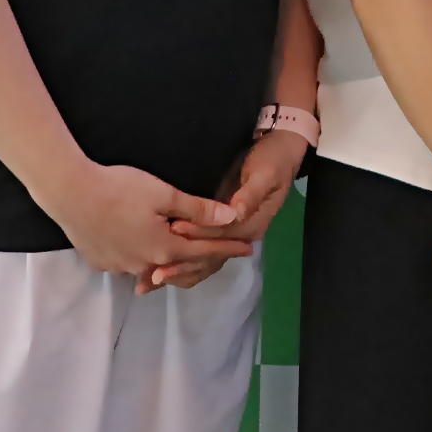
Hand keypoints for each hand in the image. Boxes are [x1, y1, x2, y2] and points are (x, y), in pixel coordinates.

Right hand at [44, 160, 244, 280]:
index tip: (248, 249)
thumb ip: (198, 209)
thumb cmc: (120, 188)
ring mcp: (119, 267)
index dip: (228, 248)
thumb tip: (231, 217)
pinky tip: (142, 250)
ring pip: (152, 266)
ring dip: (168, 260)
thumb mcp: (164, 194)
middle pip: (178, 264)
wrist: (70, 192)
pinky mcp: (100, 262)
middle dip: (200, 258)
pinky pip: (129, 264)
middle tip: (219, 250)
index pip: (204, 252)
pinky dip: (141, 258)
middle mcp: (144, 264)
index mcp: (164, 248)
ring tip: (181, 254)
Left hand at [140, 131, 306, 293]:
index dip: (199, 233)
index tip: (175, 229)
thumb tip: (236, 212)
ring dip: (179, 269)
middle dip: (182, 264)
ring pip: (203, 260)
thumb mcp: (266, 174)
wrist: (279, 152)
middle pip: (210, 256)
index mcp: (252, 225)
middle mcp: (241, 235)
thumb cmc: (272, 161)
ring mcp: (229, 234)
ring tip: (152, 279)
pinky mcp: (219, 229)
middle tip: (155, 273)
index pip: (221, 235)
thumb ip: (251, 194)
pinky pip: (199, 251)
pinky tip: (159, 268)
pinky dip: (181, 261)